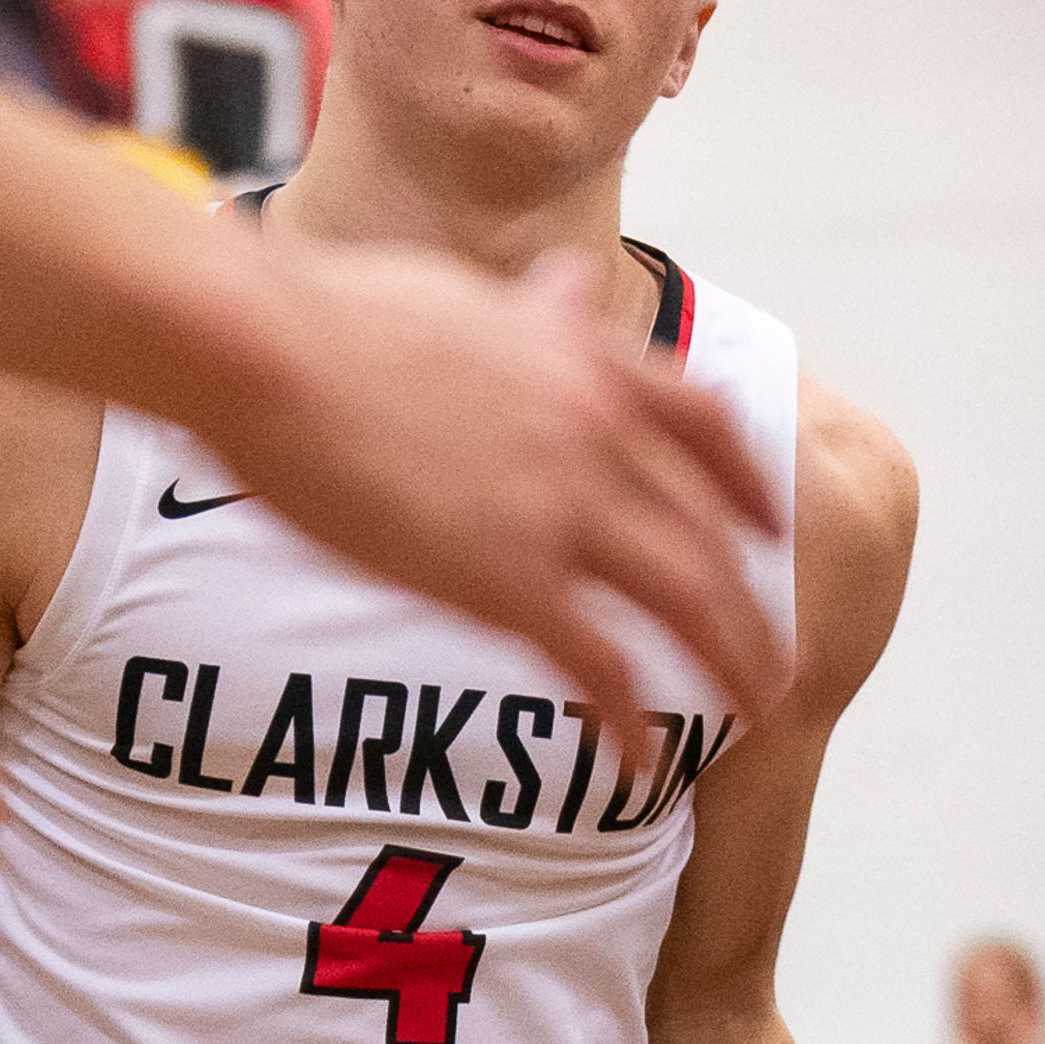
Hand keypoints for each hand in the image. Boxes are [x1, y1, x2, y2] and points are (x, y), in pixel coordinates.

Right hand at [214, 238, 792, 755]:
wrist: (271, 353)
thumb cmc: (336, 318)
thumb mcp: (463, 296)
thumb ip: (532, 313)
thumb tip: (566, 281)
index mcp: (587, 361)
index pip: (706, 424)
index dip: (748, 485)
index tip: (769, 530)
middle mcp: (597, 432)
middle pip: (710, 533)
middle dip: (752, 606)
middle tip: (774, 660)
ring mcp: (560, 507)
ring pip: (688, 601)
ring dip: (732, 664)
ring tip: (754, 714)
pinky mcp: (507, 578)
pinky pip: (600, 665)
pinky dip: (632, 720)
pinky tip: (639, 762)